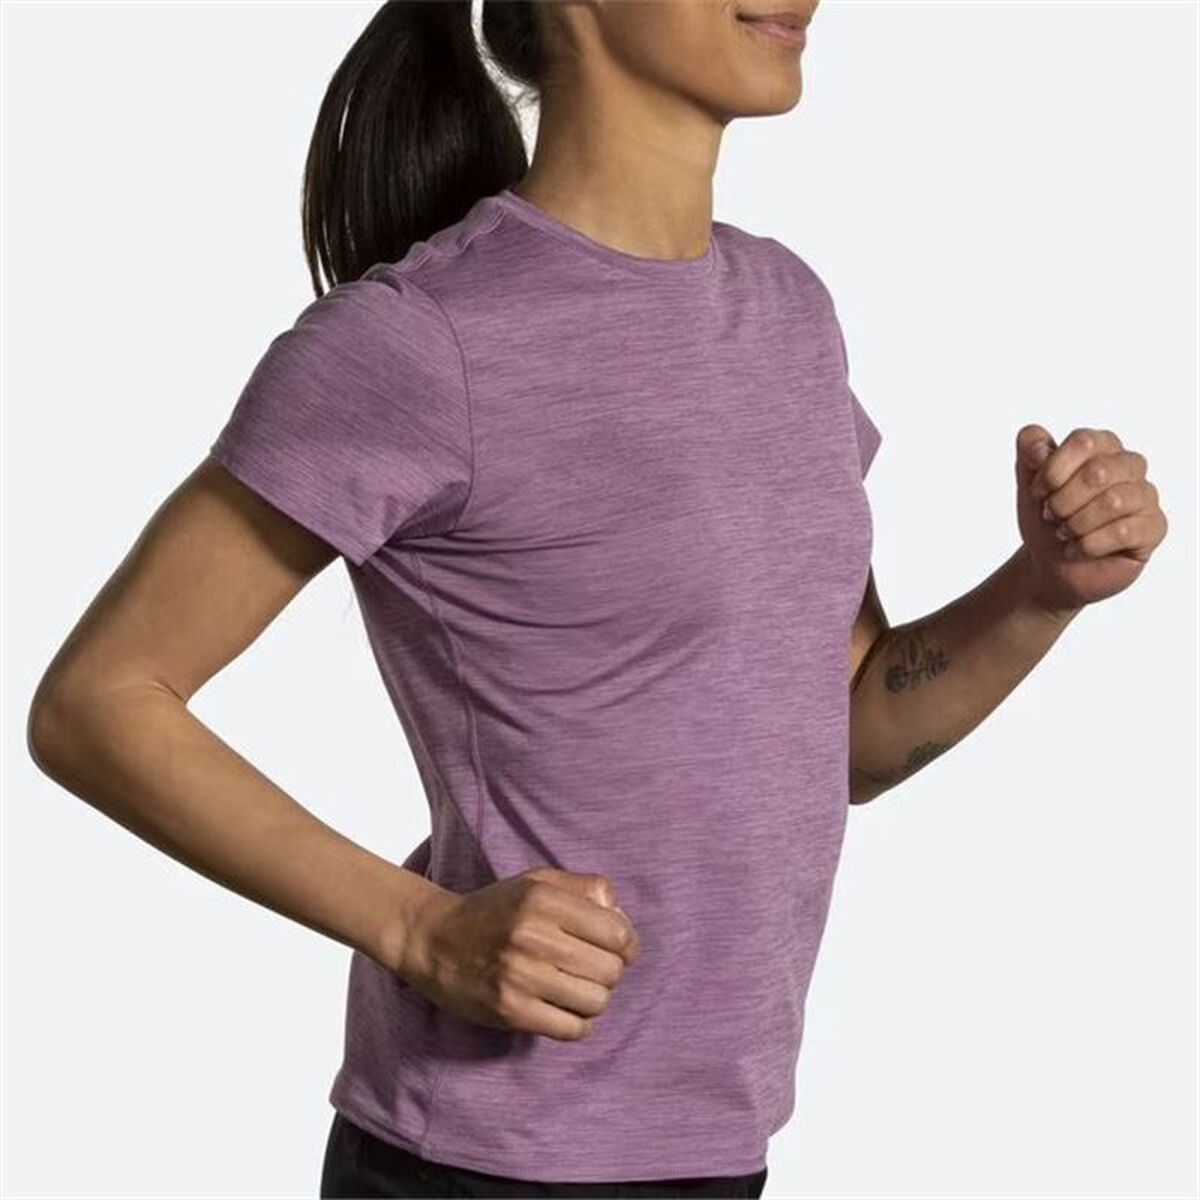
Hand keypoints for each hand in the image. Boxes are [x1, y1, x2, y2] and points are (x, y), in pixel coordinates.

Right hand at [399, 866, 639, 1041]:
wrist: (434, 941)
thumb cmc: (494, 910)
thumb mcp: (537, 882)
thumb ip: (584, 888)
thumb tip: (622, 918)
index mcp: (543, 900)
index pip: (617, 932)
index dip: (626, 944)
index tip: (616, 948)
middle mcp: (533, 936)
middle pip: (610, 970)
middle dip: (611, 972)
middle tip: (592, 969)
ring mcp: (521, 977)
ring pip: (595, 1002)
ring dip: (594, 999)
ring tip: (577, 988)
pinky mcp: (510, 1011)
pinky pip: (572, 1029)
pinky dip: (577, 1023)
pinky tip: (563, 1008)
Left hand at [1015, 424, 1167, 616]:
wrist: (1050, 564)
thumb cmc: (1046, 518)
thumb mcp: (1028, 480)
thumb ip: (1029, 449)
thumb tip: (1036, 447)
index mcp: (1102, 445)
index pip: (1084, 441)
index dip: (1052, 471)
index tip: (1038, 492)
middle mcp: (1130, 465)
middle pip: (1098, 472)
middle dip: (1062, 502)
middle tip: (1051, 516)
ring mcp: (1146, 496)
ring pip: (1114, 502)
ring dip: (1075, 524)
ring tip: (1064, 533)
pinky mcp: (1154, 527)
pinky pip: (1124, 531)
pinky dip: (1089, 545)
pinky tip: (1078, 549)